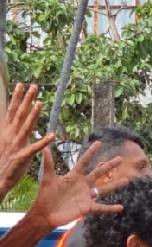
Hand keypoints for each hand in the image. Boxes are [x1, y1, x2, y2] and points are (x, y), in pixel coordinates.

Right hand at [0, 84, 54, 199]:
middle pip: (19, 114)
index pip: (12, 111)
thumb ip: (11, 132)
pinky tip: (52, 136)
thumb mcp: (6, 144)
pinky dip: (43, 142)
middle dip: (27, 99)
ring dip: (33, 114)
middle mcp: (11, 136)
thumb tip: (15, 122)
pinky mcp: (23, 157)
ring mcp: (16, 145)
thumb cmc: (3, 162)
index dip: (16, 97)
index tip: (21, 84)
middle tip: (34, 86)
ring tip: (40, 103)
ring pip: (26, 126)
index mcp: (7, 132)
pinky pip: (35, 148)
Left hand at [28, 144, 125, 227]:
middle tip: (120, 158)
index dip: (91, 152)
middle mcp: (83, 185)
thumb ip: (49, 164)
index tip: (99, 143)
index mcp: (74, 176)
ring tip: (126, 180)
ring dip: (115, 185)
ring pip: (104, 189)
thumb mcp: (48, 179)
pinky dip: (111, 208)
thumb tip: (46, 148)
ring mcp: (86, 196)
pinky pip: (101, 207)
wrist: (45, 214)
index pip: (84, 161)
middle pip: (98, 173)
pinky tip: (120, 207)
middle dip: (109, 166)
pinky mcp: (87, 207)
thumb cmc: (46, 196)